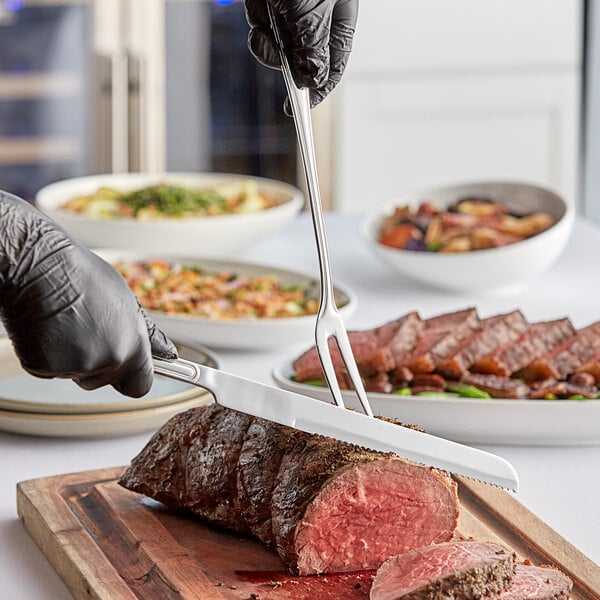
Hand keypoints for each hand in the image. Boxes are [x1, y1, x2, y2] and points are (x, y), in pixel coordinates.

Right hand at [0, 191, 176, 397]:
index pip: (141, 385)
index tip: (128, 372)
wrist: (38, 265)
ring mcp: (77, 364)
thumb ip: (147, 334)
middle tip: (86, 331)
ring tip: (66, 323)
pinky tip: (48, 328)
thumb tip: (168, 353)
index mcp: (133, 344)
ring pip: (77, 375)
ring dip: (72, 357)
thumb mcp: (126, 301)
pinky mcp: (45, 367)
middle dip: (98, 365)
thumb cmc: (81, 277)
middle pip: (105, 380)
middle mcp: (109, 358)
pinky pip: (49, 370)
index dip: (133, 379)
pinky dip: (47, 354)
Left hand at [245, 0, 357, 109]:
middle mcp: (317, 17)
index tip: (305, 108)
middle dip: (289, 66)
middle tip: (283, 69)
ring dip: (270, 46)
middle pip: (303, 59)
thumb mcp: (314, 9)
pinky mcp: (269, 6)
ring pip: (278, 48)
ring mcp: (291, 12)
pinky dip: (258, 29)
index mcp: (340, 15)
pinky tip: (261, 14)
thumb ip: (314, 45)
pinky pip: (262, 30)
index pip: (335, 62)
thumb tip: (312, 81)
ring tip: (270, 27)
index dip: (321, 87)